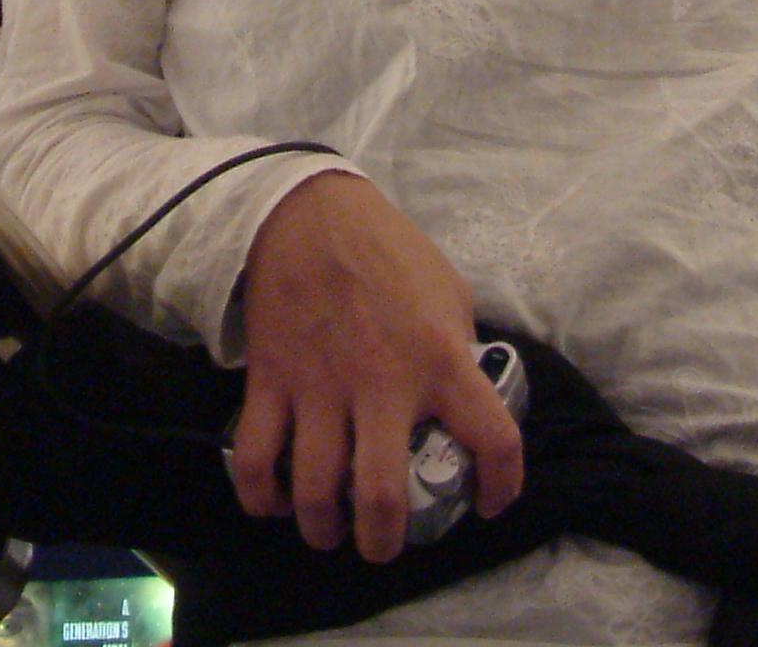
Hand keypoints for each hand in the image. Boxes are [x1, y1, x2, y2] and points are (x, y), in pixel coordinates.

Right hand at [231, 170, 525, 561]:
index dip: (500, 485)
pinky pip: (256, 458)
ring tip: (330, 530)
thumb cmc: (389, 252)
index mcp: (441, 358)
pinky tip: (275, 502)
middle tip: (382, 545)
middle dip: (382, 539)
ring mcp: (320, 386)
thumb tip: (459, 404)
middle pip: (382, 495)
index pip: (492, 438)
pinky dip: (261, 495)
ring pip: (316, 489)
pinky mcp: (270, 381)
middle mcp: (382, 383)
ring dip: (322, 527)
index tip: (489, 502)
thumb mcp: (449, 293)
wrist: (310, 213)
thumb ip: (456, 352)